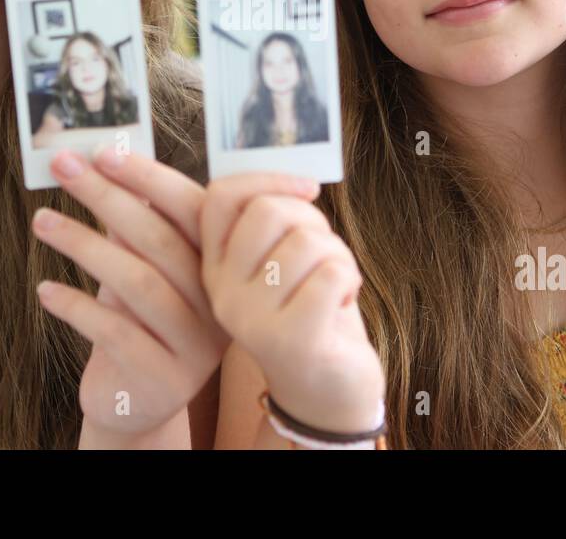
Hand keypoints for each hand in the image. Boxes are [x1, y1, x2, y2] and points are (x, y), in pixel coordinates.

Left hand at [31, 146, 223, 443]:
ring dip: (83, 244)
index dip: (149, 177)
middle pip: (161, 239)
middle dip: (106, 196)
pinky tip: (44, 289)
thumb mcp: (141, 268)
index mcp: (220, 265)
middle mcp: (217, 303)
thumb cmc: (137, 321)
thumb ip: (135, 224)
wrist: (136, 405)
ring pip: (137, 282)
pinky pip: (114, 332)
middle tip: (63, 167)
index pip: (193, 208)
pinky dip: (75, 305)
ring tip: (41, 221)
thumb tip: (100, 161)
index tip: (103, 152)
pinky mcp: (163, 380)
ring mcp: (195, 345)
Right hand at [199, 175, 385, 435]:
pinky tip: (341, 305)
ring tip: (332, 286)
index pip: (220, 196)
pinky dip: (350, 279)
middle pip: (268, 210)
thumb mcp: (279, 259)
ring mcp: (251, 319)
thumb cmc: (311, 307)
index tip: (307, 189)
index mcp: (215, 265)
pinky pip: (332, 273)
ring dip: (337, 255)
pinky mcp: (290, 340)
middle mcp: (221, 293)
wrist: (329, 387)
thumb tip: (293, 179)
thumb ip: (273, 219)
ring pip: (307, 241)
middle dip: (312, 221)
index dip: (268, 178)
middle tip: (322, 255)